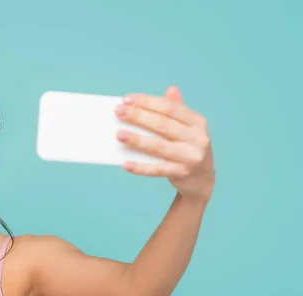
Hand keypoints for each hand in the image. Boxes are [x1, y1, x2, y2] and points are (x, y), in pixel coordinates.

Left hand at [114, 86, 214, 202]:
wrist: (202, 179)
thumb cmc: (188, 148)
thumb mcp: (188, 128)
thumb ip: (177, 110)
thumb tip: (171, 89)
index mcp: (197, 122)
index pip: (170, 108)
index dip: (148, 102)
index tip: (127, 99)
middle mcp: (197, 138)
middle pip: (163, 125)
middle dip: (138, 116)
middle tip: (118, 111)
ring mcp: (190, 157)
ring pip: (159, 146)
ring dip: (137, 140)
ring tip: (118, 134)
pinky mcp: (182, 173)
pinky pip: (157, 170)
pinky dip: (140, 168)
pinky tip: (125, 164)